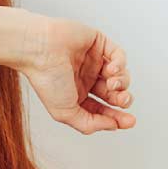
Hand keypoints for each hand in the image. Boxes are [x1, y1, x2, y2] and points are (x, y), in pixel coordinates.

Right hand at [18, 16, 133, 133]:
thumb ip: (89, 124)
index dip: (116, 117)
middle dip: (122, 99)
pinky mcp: (98, 43)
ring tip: (112, 83)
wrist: (39, 50)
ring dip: (122, 82)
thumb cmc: (46, 79)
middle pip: (114, 94)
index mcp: (76, 96)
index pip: (102, 110)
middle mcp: (86, 79)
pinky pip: (118, 55)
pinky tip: (111, 69)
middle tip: (122, 100)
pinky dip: (120, 64)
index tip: (128, 122)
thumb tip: (113, 125)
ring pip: (120, 75)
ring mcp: (93, 61)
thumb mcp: (65, 112)